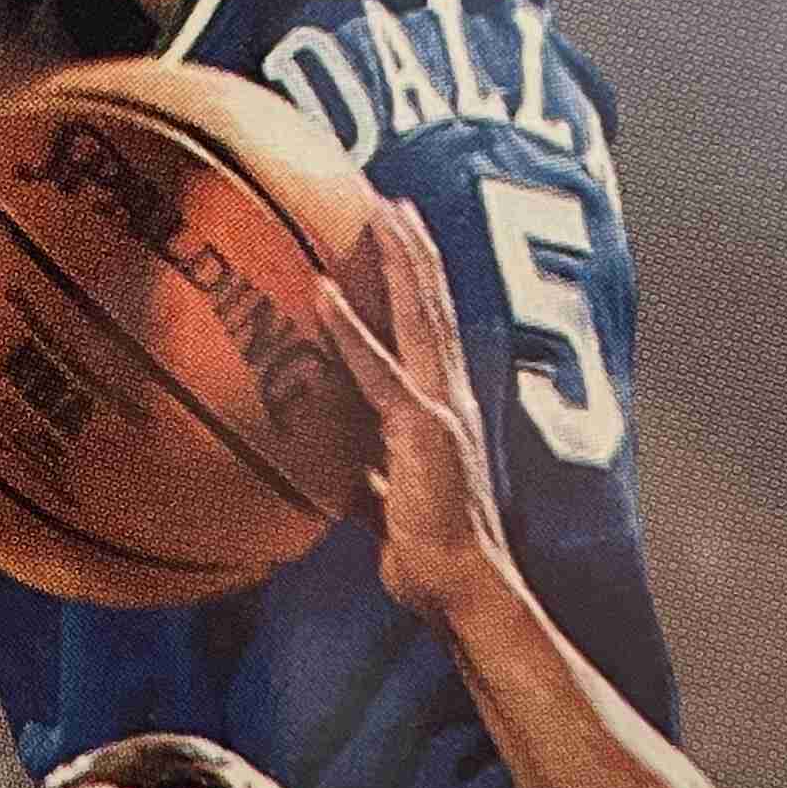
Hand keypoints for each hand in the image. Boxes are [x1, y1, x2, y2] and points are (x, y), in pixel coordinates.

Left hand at [318, 189, 514, 630]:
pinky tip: (324, 294)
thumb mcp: (390, 502)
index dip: (421, 282)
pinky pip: (378, 371)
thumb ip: (371, 476)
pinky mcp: (421, 431)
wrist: (461, 588)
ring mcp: (440, 410)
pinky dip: (350, 331)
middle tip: (393, 199)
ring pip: (419, 319)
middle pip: (434, 307)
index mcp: (444, 409)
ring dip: (398, 262)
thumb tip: (343, 471)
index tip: (404, 238)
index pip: (433, 331)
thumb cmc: (429, 555)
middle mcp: (450, 397)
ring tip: (380, 212)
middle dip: (415, 250)